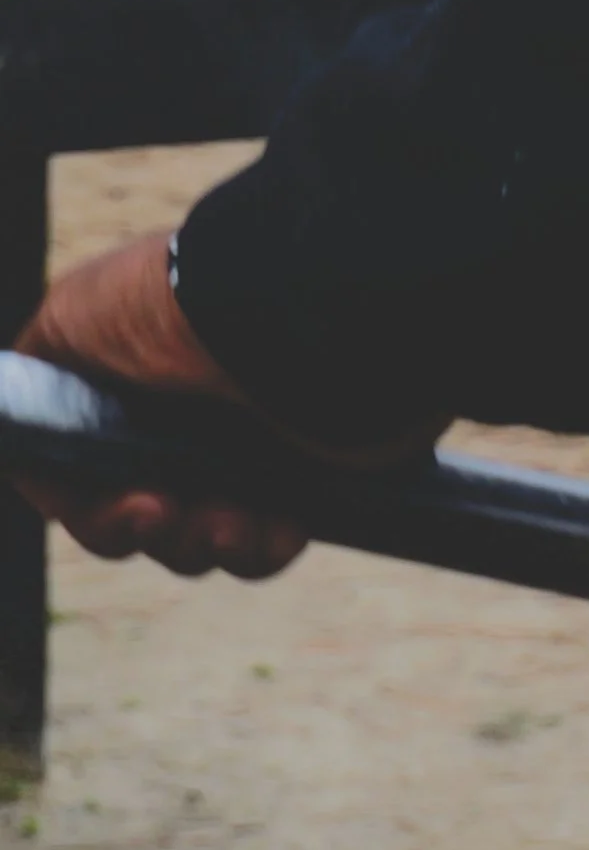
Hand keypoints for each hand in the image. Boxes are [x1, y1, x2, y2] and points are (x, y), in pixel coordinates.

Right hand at [11, 233, 307, 580]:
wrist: (279, 303)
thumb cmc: (168, 308)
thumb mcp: (69, 318)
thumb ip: (37, 371)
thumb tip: (25, 408)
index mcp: (128, 387)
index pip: (85, 479)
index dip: (91, 507)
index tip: (126, 503)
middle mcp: (182, 416)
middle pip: (139, 518)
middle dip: (147, 528)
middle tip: (167, 509)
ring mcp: (241, 445)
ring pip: (199, 539)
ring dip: (204, 543)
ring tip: (229, 519)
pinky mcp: (301, 467)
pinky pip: (266, 541)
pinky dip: (263, 546)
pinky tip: (278, 526)